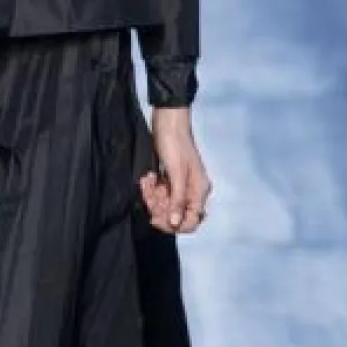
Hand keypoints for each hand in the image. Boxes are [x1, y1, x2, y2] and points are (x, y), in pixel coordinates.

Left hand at [139, 109, 212, 235]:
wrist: (168, 121)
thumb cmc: (175, 145)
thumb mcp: (176, 174)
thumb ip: (178, 200)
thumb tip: (176, 224)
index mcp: (199, 191)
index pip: (191, 221)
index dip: (173, 224)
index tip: (156, 218)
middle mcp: (192, 191)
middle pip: (175, 215)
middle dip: (159, 208)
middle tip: (148, 196)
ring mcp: (180, 186)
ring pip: (164, 205)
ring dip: (152, 197)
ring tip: (146, 182)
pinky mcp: (169, 180)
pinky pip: (159, 194)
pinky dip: (151, 189)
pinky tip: (147, 178)